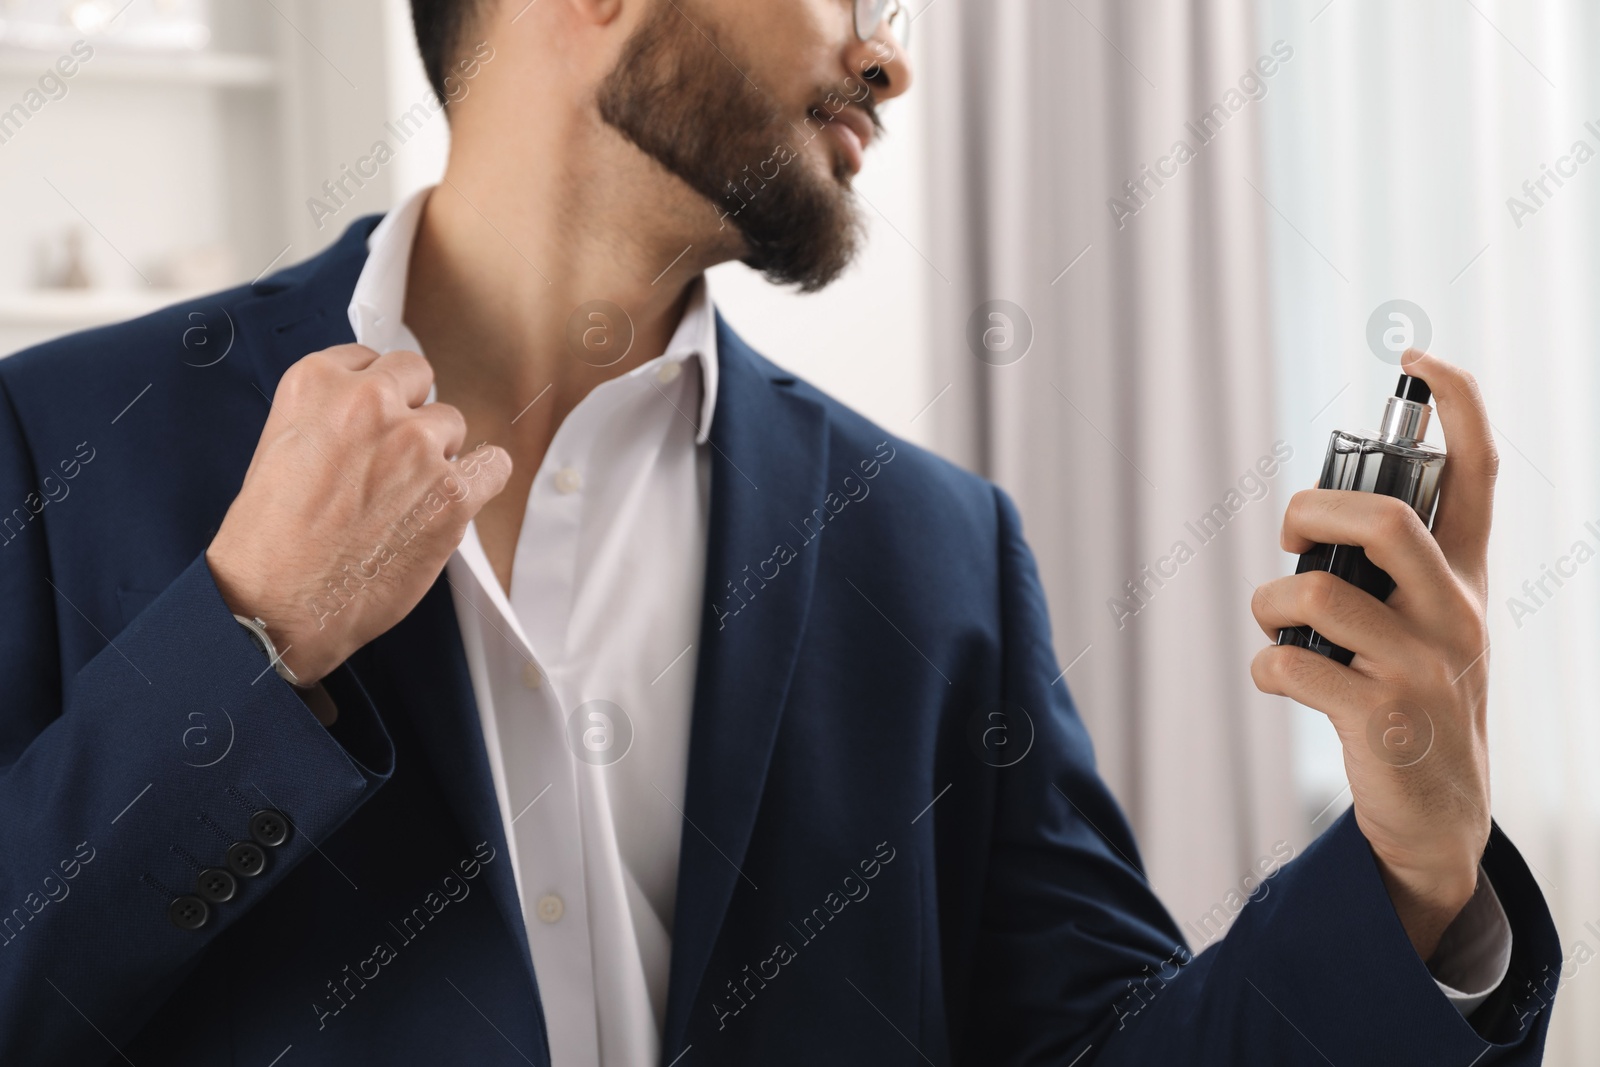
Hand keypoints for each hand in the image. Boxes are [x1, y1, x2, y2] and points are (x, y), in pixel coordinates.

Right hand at [207, 345, 511, 686]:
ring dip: (437, 453)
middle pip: (417, 376)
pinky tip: (453, 504)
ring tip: (404, 497)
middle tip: (392, 459)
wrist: (276, 606)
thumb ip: (327, 417)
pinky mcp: (451, 492)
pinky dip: (480, 483)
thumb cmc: (269, 542)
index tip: (372, 422)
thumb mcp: (281, 447)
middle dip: (408, 412)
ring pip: (452, 422)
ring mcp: (415, 445)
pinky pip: (493, 466)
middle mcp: (368, 403)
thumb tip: (371, 414)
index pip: (371, 359)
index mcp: (316, 384)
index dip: (376, 396)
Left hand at [1248, 349, 1496, 959]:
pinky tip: (1278, 678)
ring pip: (1323, 595)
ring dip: (1272, 604)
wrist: (1439, 812)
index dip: (1459, 407)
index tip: (1419, 359)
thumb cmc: (1414, 696)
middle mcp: (1457, 615)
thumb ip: (1393, 572)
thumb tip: (1317, 517)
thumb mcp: (1428, 626)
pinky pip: (1295, 666)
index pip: (1481, 475)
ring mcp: (1426, 669)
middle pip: (1388, 522)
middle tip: (1289, 535)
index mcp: (1468, 579)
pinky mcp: (1385, 721)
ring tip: (1277, 628)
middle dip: (1313, 511)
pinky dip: (1266, 666)